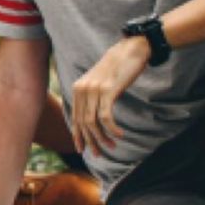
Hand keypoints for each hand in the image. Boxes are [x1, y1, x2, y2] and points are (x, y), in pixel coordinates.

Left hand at [68, 37, 147, 153]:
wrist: (130, 50)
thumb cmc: (117, 69)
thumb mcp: (99, 82)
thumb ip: (92, 97)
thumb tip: (92, 119)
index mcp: (78, 89)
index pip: (75, 118)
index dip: (78, 136)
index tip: (83, 150)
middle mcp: (82, 90)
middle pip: (82, 123)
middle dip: (90, 141)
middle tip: (99, 154)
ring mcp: (94, 90)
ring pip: (92, 123)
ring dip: (102, 138)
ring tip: (112, 146)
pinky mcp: (107, 91)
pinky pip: (105, 117)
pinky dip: (112, 129)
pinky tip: (120, 135)